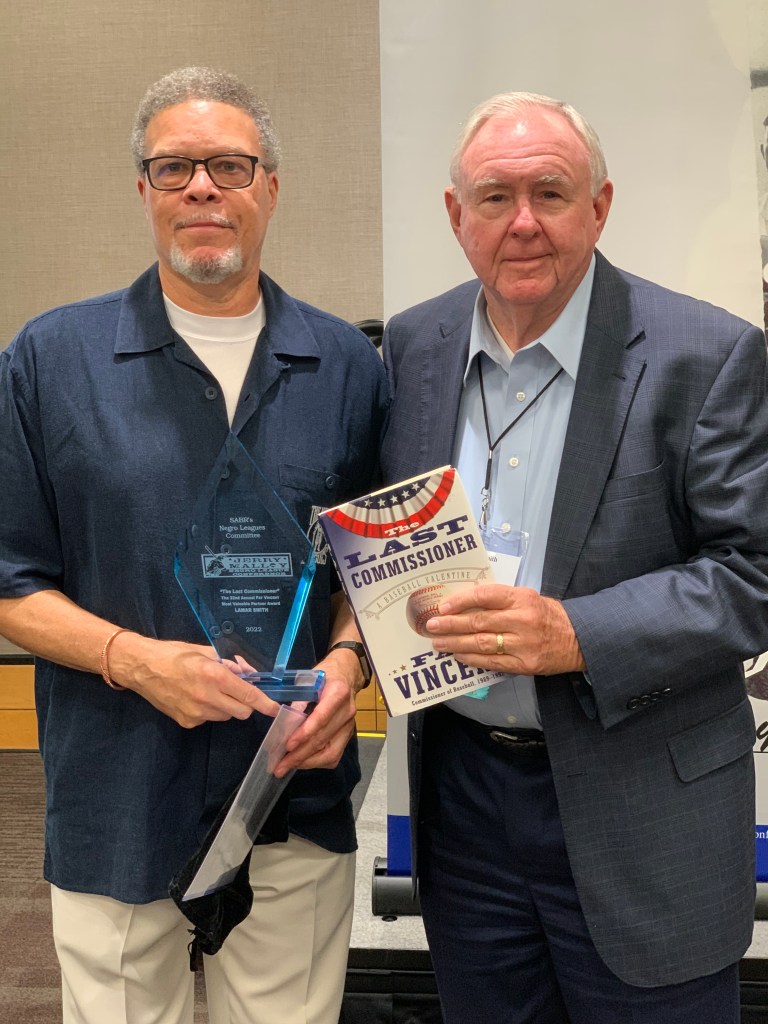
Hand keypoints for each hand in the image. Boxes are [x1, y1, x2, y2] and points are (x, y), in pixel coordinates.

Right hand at [109, 634, 279, 727]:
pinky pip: (208, 719)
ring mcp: (196, 713)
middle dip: (245, 703)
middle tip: (235, 690)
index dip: (265, 704)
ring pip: (226, 716)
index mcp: (214, 675)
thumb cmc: (174, 654)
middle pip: (242, 712)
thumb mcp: (205, 651)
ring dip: (226, 706)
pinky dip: (209, 711)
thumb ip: (230, 662)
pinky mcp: (187, 722)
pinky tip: (194, 698)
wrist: (141, 668)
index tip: (276, 709)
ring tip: (209, 690)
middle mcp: (207, 697)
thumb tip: (249, 672)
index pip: (248, 695)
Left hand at [273, 649, 358, 777]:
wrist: (346, 675)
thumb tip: (284, 723)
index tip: (288, 745)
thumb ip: (298, 699)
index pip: (322, 717)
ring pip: (331, 752)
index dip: (305, 733)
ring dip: (307, 762)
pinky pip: (334, 755)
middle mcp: (347, 711)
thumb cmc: (324, 675)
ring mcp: (349, 725)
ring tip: (287, 767)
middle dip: (300, 755)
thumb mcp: (308, 679)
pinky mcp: (348, 735)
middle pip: (323, 739)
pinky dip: (316, 762)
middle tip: (279, 766)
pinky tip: (301, 762)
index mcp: (338, 692)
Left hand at [426, 582, 584, 675]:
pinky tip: (459, 656)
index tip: (444, 606)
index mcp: (522, 598)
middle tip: (432, 626)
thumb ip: (501, 600)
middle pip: (479, 622)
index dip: (461, 601)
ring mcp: (524, 644)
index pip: (485, 596)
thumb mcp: (528, 598)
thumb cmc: (548, 615)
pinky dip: (473, 659)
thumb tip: (465, 605)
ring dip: (456, 643)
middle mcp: (522, 620)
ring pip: (482, 644)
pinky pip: (493, 663)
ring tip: (439, 643)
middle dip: (451, 624)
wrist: (579, 639)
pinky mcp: (525, 665)